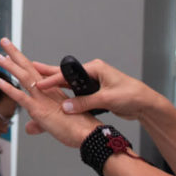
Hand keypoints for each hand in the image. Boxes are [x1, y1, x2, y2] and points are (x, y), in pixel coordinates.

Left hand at [0, 38, 100, 147]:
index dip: (25, 64)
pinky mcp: (39, 109)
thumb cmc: (77, 128)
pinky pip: (20, 97)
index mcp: (52, 91)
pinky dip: (9, 89)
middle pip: (29, 68)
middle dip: (15, 54)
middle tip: (5, 43)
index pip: (36, 73)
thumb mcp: (53, 124)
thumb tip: (29, 128)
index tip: (15, 56)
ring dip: (10, 65)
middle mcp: (47, 91)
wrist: (88, 133)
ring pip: (24, 77)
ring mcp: (42, 98)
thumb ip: (38, 124)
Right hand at [34, 54, 164, 120]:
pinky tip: (56, 96)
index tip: (39, 84)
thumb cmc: (132, 95)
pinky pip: (77, 93)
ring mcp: (94, 82)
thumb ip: (85, 103)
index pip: (68, 74)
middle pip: (66, 75)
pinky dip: (66, 95)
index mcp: (95, 68)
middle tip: (30, 70)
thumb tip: (66, 107)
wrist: (146, 104)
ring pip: (70, 84)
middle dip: (48, 74)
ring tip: (39, 84)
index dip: (52, 80)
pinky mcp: (96, 92)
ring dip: (56, 86)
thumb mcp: (107, 98)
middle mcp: (93, 73)